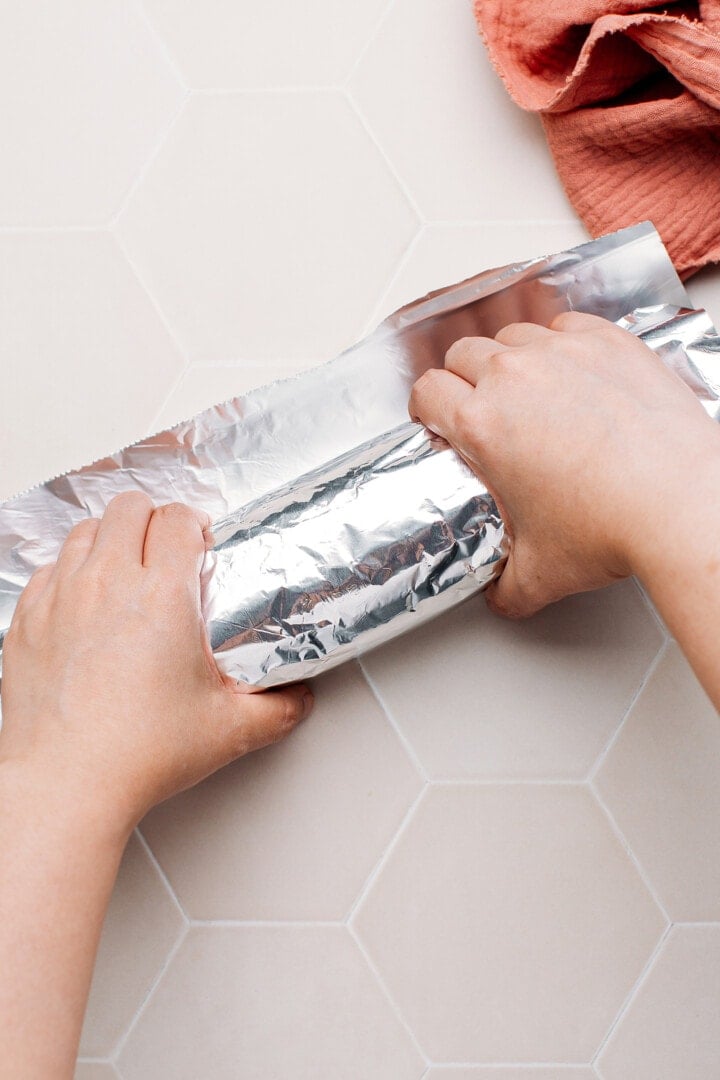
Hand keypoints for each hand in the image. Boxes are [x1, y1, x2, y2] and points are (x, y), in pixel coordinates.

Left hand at [0, 493, 312, 833]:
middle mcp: (106, 584)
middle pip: (128, 507)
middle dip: (151, 518)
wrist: (65, 785)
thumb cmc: (135, 756)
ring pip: (83, 530)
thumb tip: (297, 698)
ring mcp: (60, 599)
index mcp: (160, 596)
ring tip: (124, 567)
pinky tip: (83, 599)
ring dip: (109, 539)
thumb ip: (277, 708)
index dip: (193, 521)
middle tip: (164, 547)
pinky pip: (47, 569)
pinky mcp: (26, 621)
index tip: (199, 542)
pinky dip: (68, 572)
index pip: (176, 518)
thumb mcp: (228, 731)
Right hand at [409, 311, 719, 616]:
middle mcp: (515, 377)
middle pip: (463, 354)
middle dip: (463, 379)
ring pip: (512, 335)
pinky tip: (572, 368)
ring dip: (509, 357)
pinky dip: (560, 341)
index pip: (427, 391)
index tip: (438, 417)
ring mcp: (563, 353)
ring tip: (528, 388)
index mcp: (482, 424)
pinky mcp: (608, 342)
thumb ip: (506, 586)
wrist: (681, 504)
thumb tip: (501, 595)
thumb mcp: (542, 573)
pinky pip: (565, 324)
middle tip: (481, 407)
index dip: (426, 406)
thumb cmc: (615, 526)